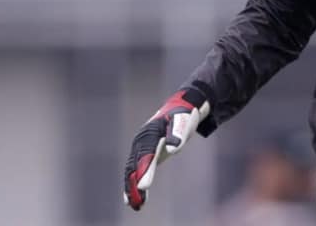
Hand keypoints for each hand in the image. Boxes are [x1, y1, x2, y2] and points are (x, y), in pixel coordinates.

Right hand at [122, 86, 209, 210]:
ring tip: (135, 205)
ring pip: (132, 171)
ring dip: (132, 188)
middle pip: (135, 165)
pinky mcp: (143, 155)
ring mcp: (139, 148)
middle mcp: (141, 141)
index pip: (146, 154)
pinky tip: (133, 200)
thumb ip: (178, 134)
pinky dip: (133, 185)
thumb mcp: (183, 121)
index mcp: (150, 133)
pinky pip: (135, 171)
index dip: (144, 170)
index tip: (144, 186)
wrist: (177, 110)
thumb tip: (173, 148)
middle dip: (135, 184)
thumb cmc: (182, 116)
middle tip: (137, 201)